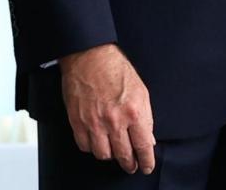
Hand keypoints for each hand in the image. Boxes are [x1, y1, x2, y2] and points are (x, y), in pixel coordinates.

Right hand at [59, 43, 154, 174]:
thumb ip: (146, 117)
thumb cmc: (117, 71)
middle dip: (129, 164)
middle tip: (131, 166)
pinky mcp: (77, 122)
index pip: (143, 145)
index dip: (146, 160)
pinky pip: (85, 146)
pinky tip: (98, 142)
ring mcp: (94, 123)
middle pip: (123, 154)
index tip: (147, 166)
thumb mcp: (141, 92)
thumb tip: (148, 138)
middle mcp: (114, 121)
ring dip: (110, 156)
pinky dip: (92, 148)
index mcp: (134, 112)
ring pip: (102, 154)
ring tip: (115, 152)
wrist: (90, 58)